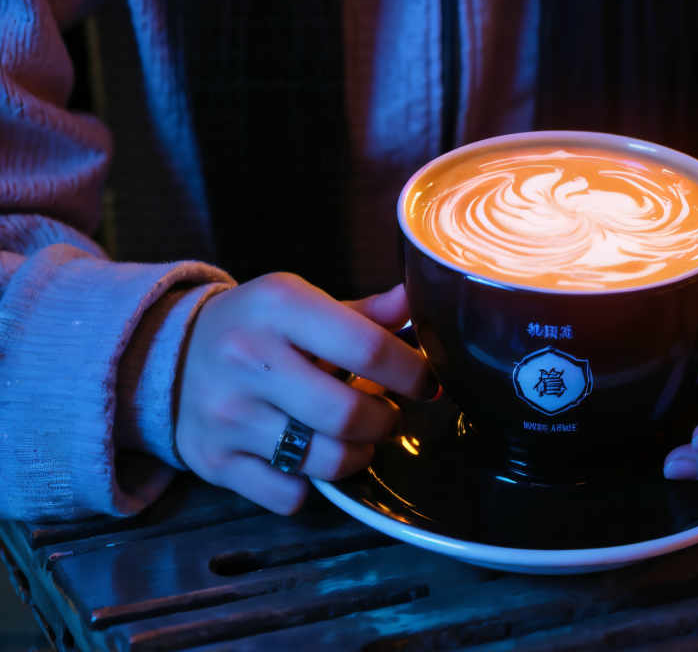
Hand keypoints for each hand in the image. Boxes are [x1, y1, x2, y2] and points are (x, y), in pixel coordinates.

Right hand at [174, 275, 433, 514]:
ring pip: (323, 460)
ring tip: (356, 438)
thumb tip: (412, 304)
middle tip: (388, 416)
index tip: (426, 382)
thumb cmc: (255, 327)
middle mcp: (248, 357)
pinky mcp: (214, 461)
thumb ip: (359, 312)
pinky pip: (289, 495)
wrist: (170, 357)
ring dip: (355, 455)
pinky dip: (310, 485)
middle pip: (346, 413)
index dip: (410, 371)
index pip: (365, 347)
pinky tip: (308, 458)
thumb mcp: (299, 302)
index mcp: (278, 304)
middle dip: (384, 421)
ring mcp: (228, 414)